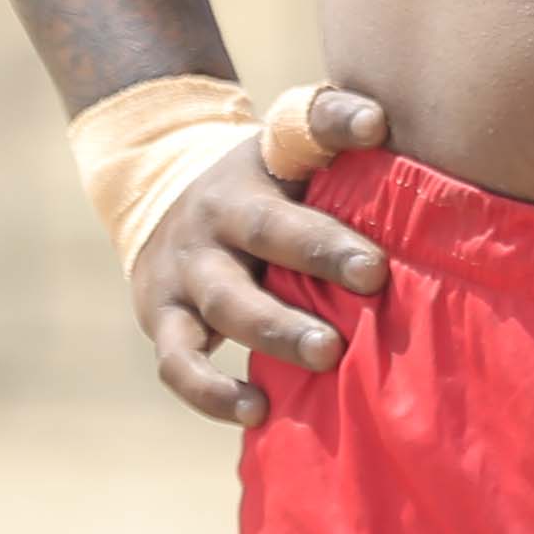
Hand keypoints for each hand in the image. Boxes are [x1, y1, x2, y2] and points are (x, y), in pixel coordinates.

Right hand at [132, 80, 392, 427]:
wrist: (156, 198)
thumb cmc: (257, 182)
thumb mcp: (283, 142)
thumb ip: (329, 125)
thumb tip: (377, 121)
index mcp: (255, 169)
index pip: (298, 134)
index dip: (338, 125)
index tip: (378, 131)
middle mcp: (215, 217)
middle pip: (264, 231)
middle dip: (320, 254)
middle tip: (376, 276)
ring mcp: (184, 271)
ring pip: (224, 303)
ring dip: (275, 330)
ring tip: (327, 356)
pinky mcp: (162, 320)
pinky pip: (179, 364)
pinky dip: (212, 393)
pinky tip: (257, 412)